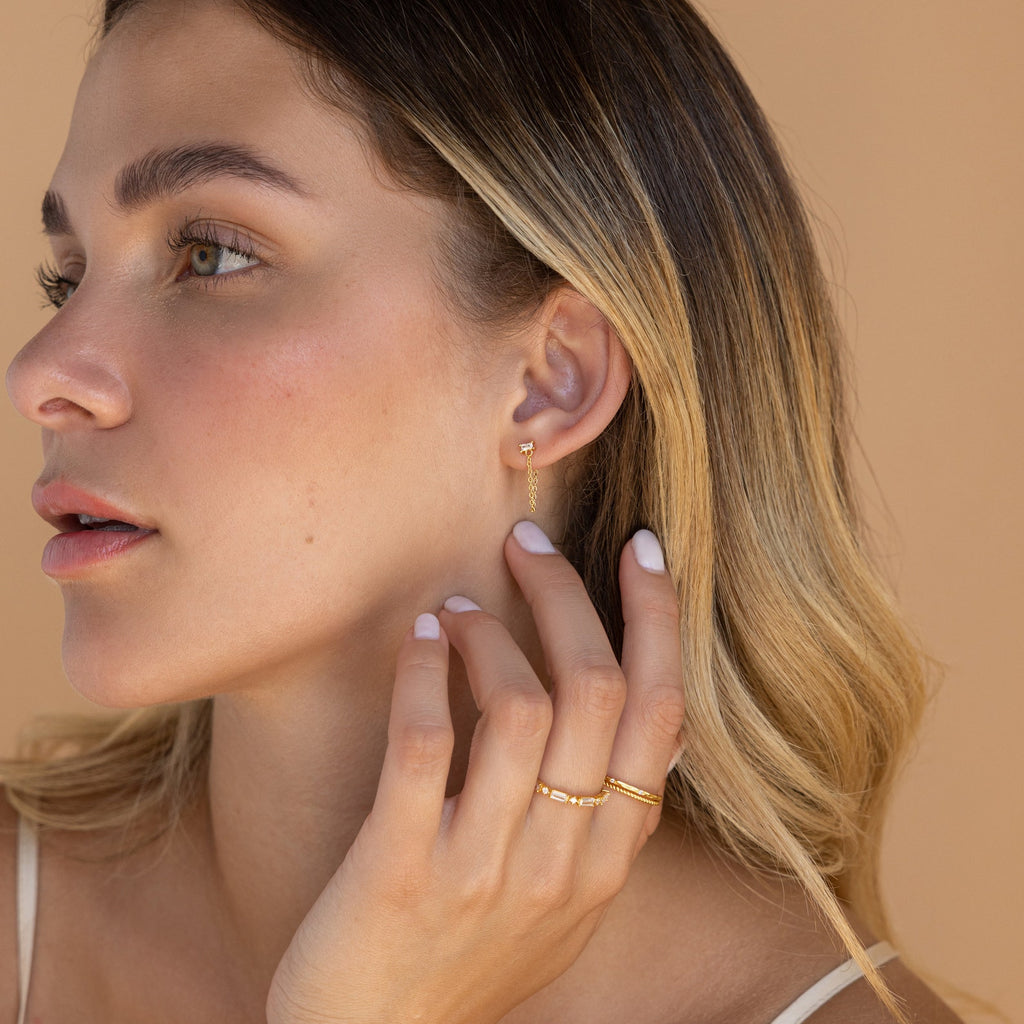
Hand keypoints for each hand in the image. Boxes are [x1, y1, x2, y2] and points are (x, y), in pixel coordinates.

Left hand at [266, 522, 684, 1023]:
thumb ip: (606, 823)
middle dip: (566, 595)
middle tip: (527, 542)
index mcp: (608, 861)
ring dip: (488, 633)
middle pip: (596, 692)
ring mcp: (485, 870)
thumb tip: (656, 726)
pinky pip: (424, 746)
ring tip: (454, 606)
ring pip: (520, 709)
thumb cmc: (466, 961)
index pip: (662, 717)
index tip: (641, 550)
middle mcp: (564, 862)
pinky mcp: (403, 874)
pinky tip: (416, 638)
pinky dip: (423, 673)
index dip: (658, 621)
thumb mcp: (565, 904)